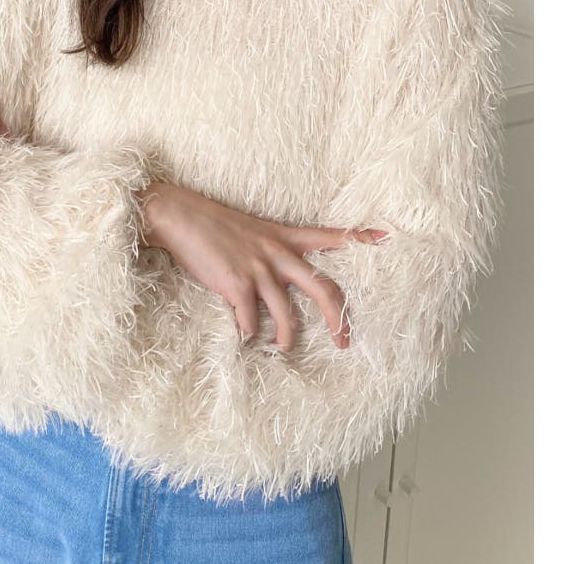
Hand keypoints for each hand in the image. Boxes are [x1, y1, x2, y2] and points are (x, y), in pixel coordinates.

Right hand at [137, 182, 387, 351]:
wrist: (179, 215)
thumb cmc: (211, 223)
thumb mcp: (249, 229)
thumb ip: (268, 249)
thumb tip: (276, 277)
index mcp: (283, 236)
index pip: (329, 235)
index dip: (359, 237)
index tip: (385, 237)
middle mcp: (278, 253)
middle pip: (323, 289)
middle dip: (338, 319)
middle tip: (344, 341)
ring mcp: (258, 270)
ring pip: (288, 316)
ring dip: (287, 339)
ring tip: (282, 348)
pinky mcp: (237, 285)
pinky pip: (250, 323)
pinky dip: (247, 334)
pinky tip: (242, 335)